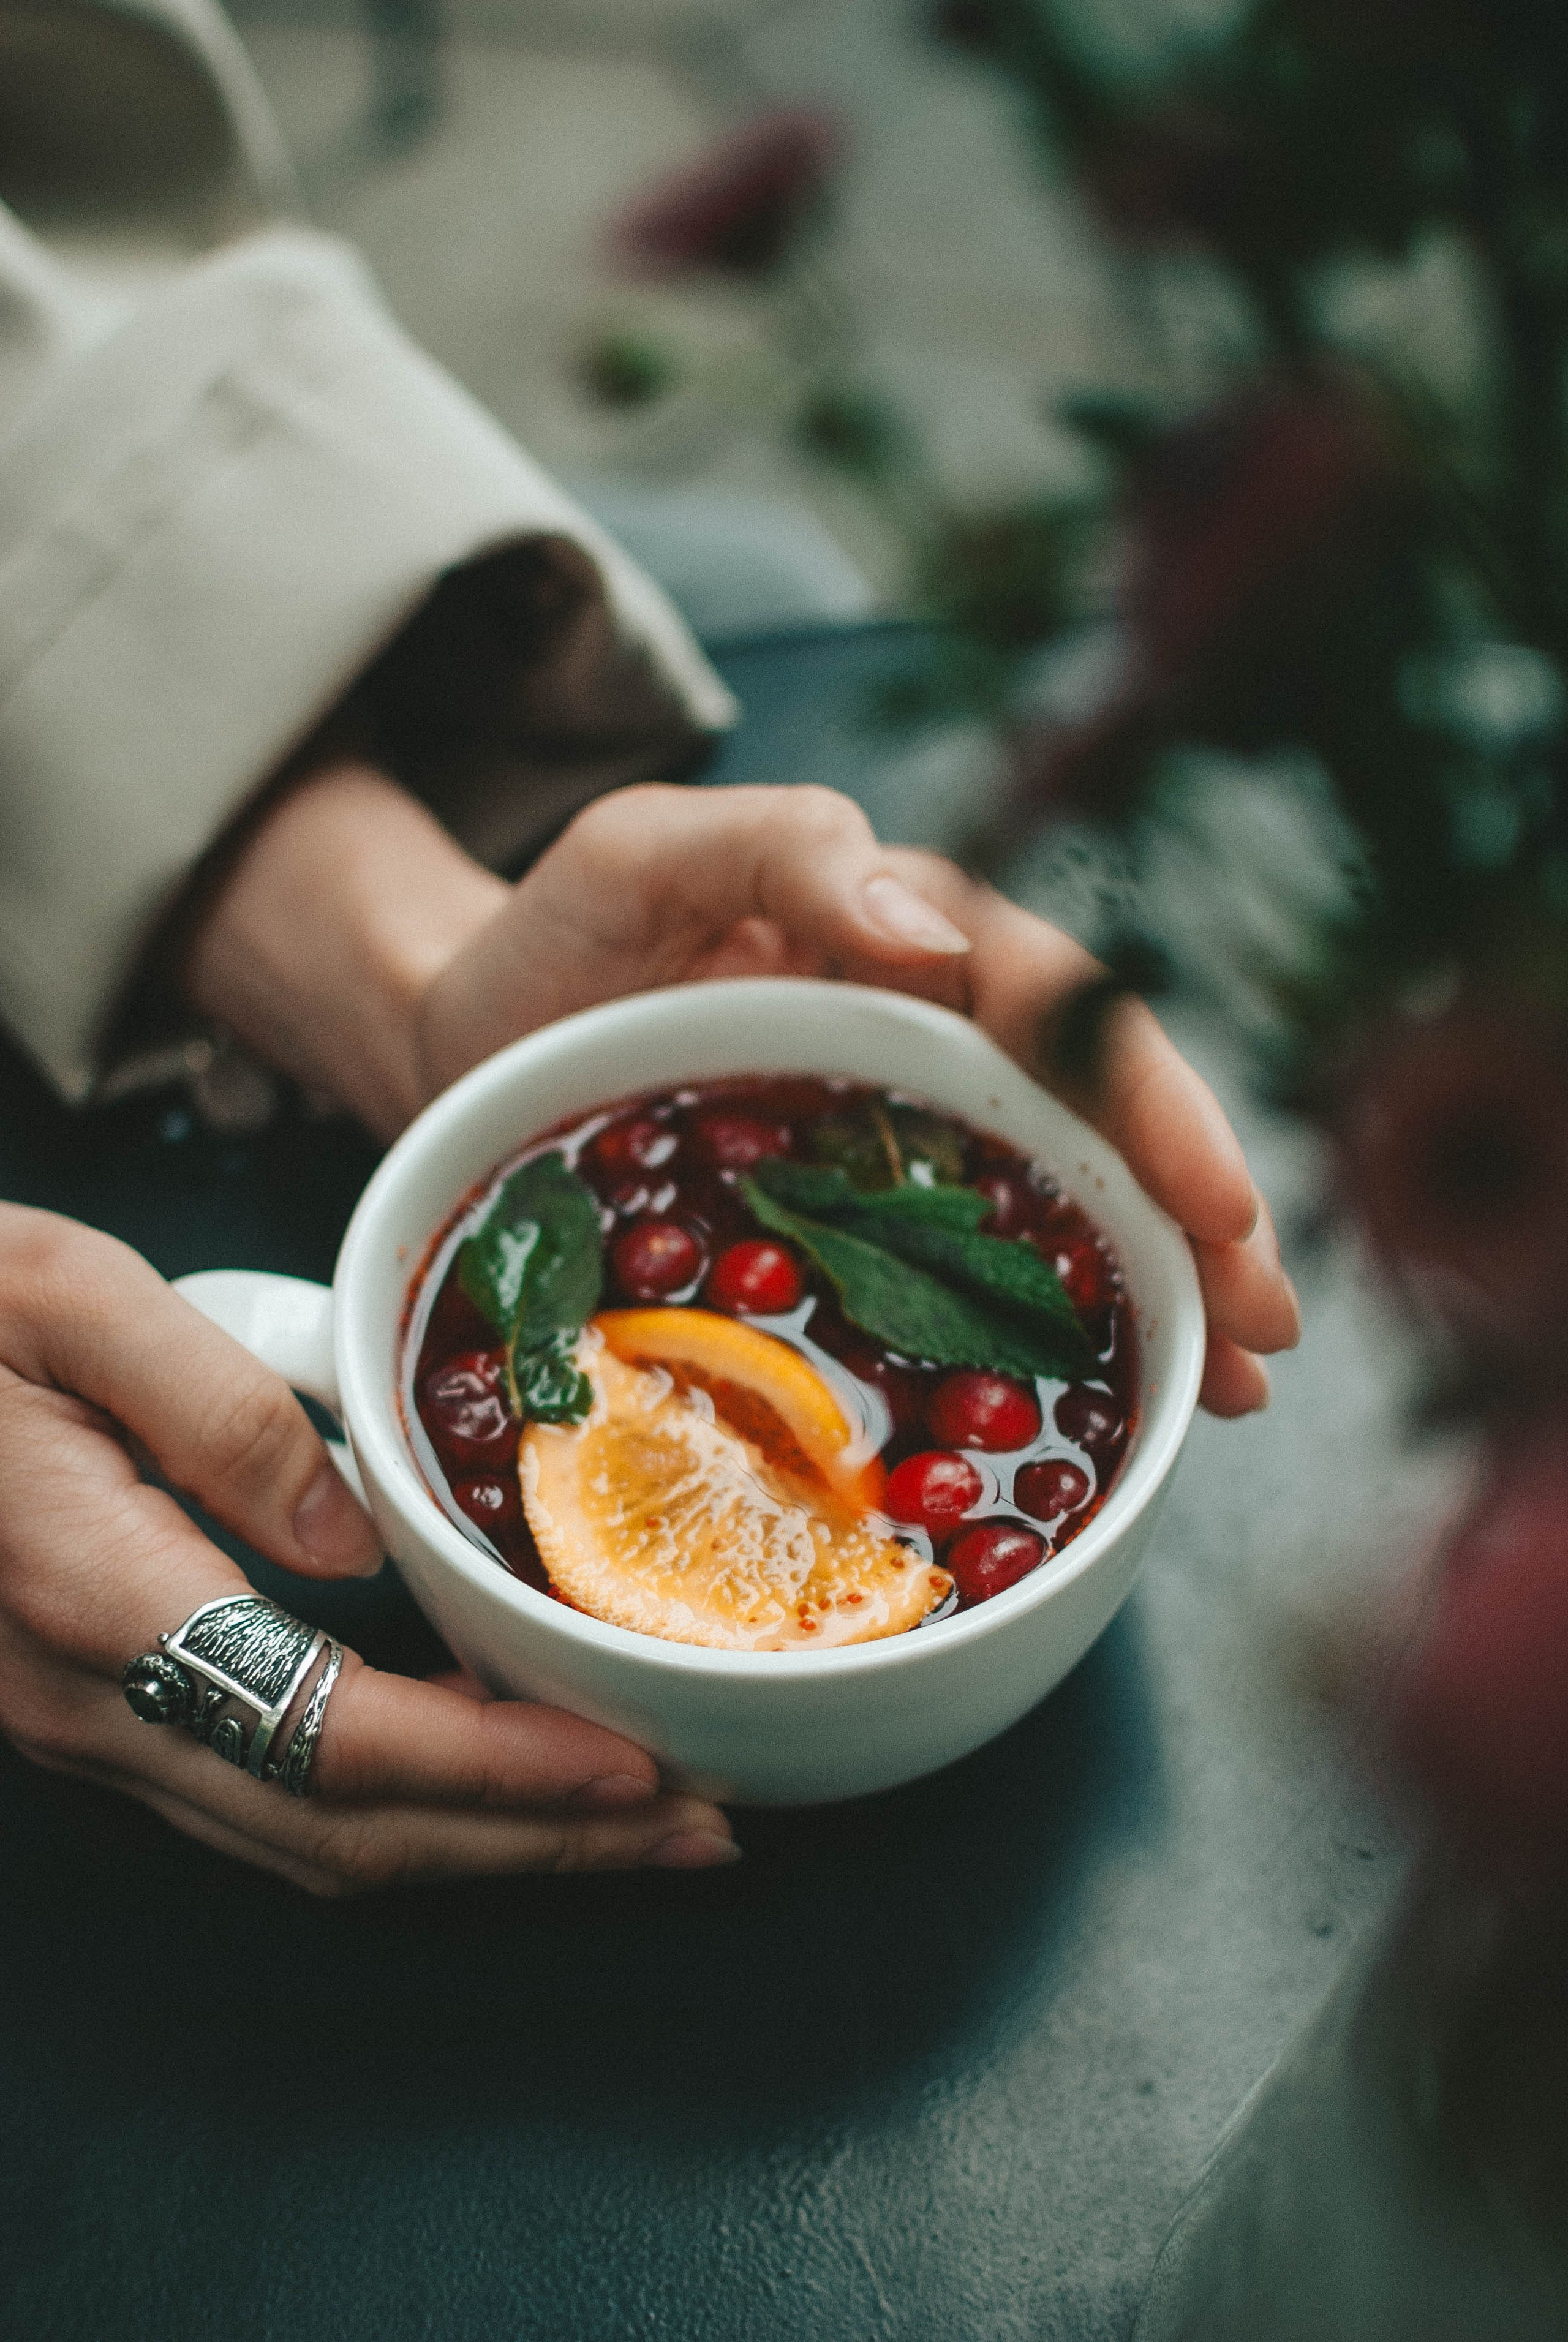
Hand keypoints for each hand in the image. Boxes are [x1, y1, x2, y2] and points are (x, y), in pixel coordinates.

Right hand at [0, 1207, 737, 1888]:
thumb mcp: (66, 1300)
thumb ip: (214, 1408)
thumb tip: (350, 1534)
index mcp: (96, 1595)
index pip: (331, 1734)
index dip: (495, 1773)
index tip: (628, 1768)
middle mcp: (93, 1700)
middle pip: (341, 1829)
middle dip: (532, 1845)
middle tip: (690, 1827)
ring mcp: (91, 1725)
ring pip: (307, 1838)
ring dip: (482, 1845)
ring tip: (626, 1818)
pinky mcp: (105, 1710)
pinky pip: (271, 1797)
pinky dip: (405, 1807)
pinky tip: (488, 1771)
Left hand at [188, 764, 1297, 1415]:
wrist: (461, 1042)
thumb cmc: (552, 940)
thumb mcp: (641, 852)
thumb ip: (780, 847)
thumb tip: (932, 935)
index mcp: (901, 935)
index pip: (1062, 1007)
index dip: (1147, 1100)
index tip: (1210, 1199)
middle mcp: (929, 1032)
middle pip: (1098, 1114)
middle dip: (1197, 1211)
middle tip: (1263, 1321)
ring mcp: (899, 1131)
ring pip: (1066, 1194)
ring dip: (1164, 1281)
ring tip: (1238, 1382)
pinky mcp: (857, 1217)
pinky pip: (978, 1265)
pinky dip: (1059, 1324)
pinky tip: (1131, 1392)